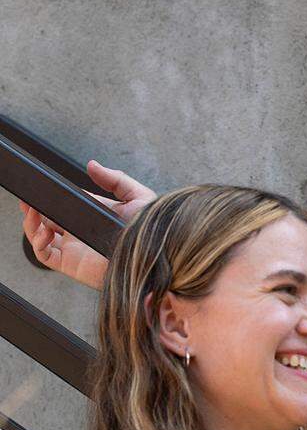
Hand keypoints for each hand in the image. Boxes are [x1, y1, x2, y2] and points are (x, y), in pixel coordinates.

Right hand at [21, 158, 154, 288]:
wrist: (154, 259)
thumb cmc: (153, 232)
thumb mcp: (138, 197)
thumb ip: (115, 179)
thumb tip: (91, 165)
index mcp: (95, 216)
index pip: (67, 204)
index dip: (53, 197)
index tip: (44, 187)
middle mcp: (82, 232)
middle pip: (49, 220)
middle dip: (35, 209)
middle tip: (29, 200)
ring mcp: (75, 249)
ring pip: (41, 236)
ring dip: (31, 223)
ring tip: (32, 212)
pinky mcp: (71, 264)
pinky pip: (45, 255)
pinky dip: (36, 242)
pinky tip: (44, 231)